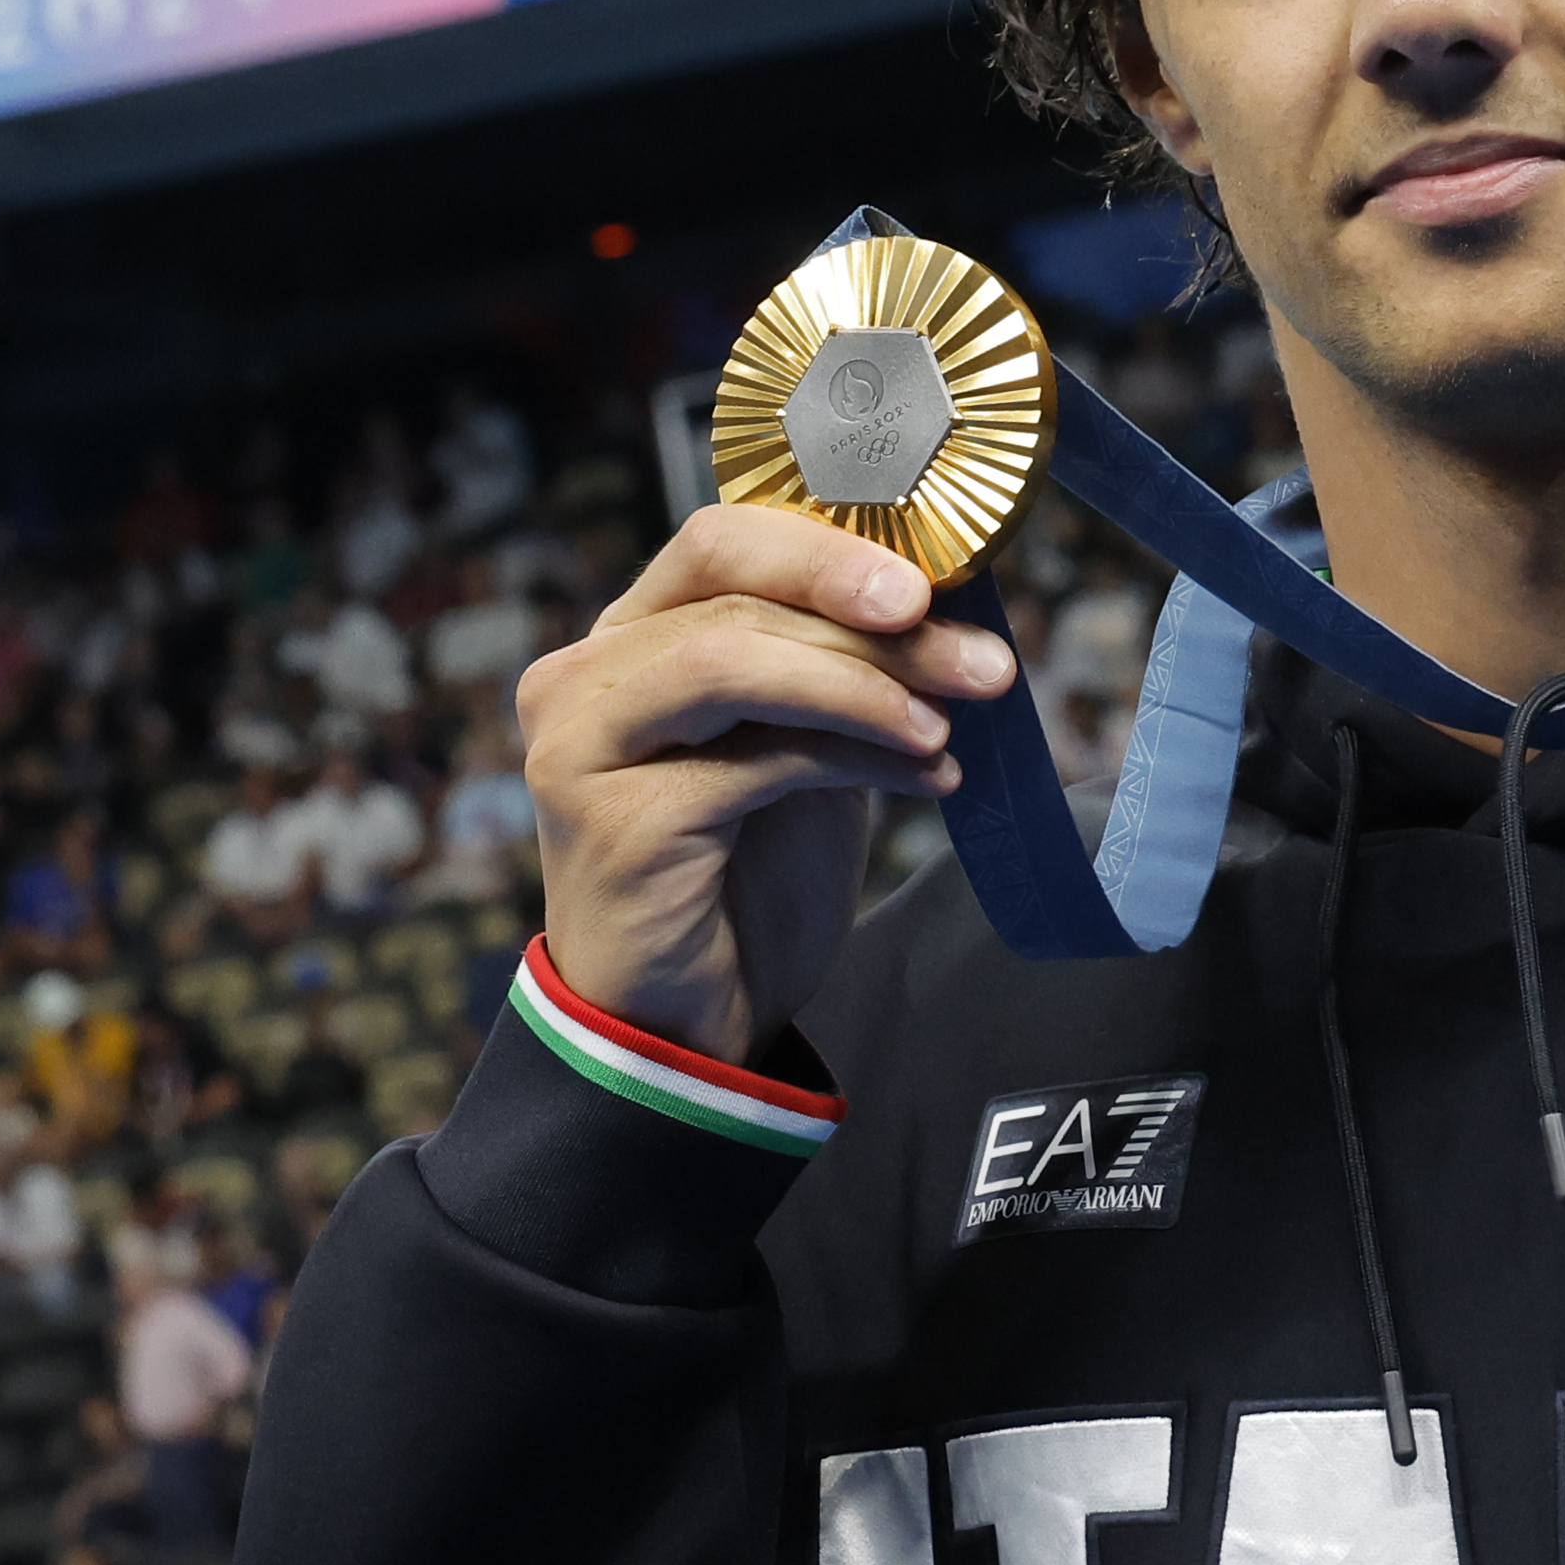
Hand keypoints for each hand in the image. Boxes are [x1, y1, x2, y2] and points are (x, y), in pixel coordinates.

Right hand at [515, 507, 1017, 1060]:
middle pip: (736, 594)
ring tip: (948, 728)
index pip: (720, 541)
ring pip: (732, 659)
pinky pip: (750, 758)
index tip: (937, 581)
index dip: (830, 548)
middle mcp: (582, 678)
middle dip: (876, 624)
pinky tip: (923, 781)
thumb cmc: (751, 877)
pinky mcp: (610, 821)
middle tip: (984, 663)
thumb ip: (840, 666)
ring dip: (865, 684)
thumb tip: (951, 596)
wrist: (694, 1023)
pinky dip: (851, 758)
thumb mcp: (808, 745)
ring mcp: (580, 746)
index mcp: (628, 639)